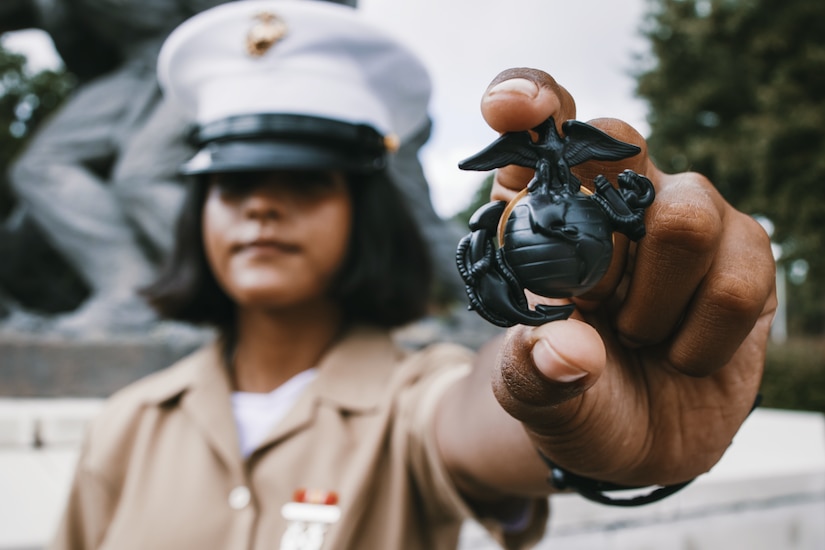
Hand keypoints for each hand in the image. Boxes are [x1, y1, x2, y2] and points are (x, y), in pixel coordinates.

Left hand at [483, 68, 776, 485]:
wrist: (635, 441)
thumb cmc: (571, 397)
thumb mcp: (531, 395)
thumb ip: (533, 375)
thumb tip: (568, 350)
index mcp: (545, 212)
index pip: (537, 131)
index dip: (527, 99)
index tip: (510, 110)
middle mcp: (614, 198)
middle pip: (619, 140)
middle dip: (602, 242)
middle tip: (590, 303)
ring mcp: (684, 218)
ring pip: (685, 216)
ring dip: (653, 301)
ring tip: (637, 337)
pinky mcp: (744, 255)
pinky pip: (737, 278)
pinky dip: (700, 338)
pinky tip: (680, 355)